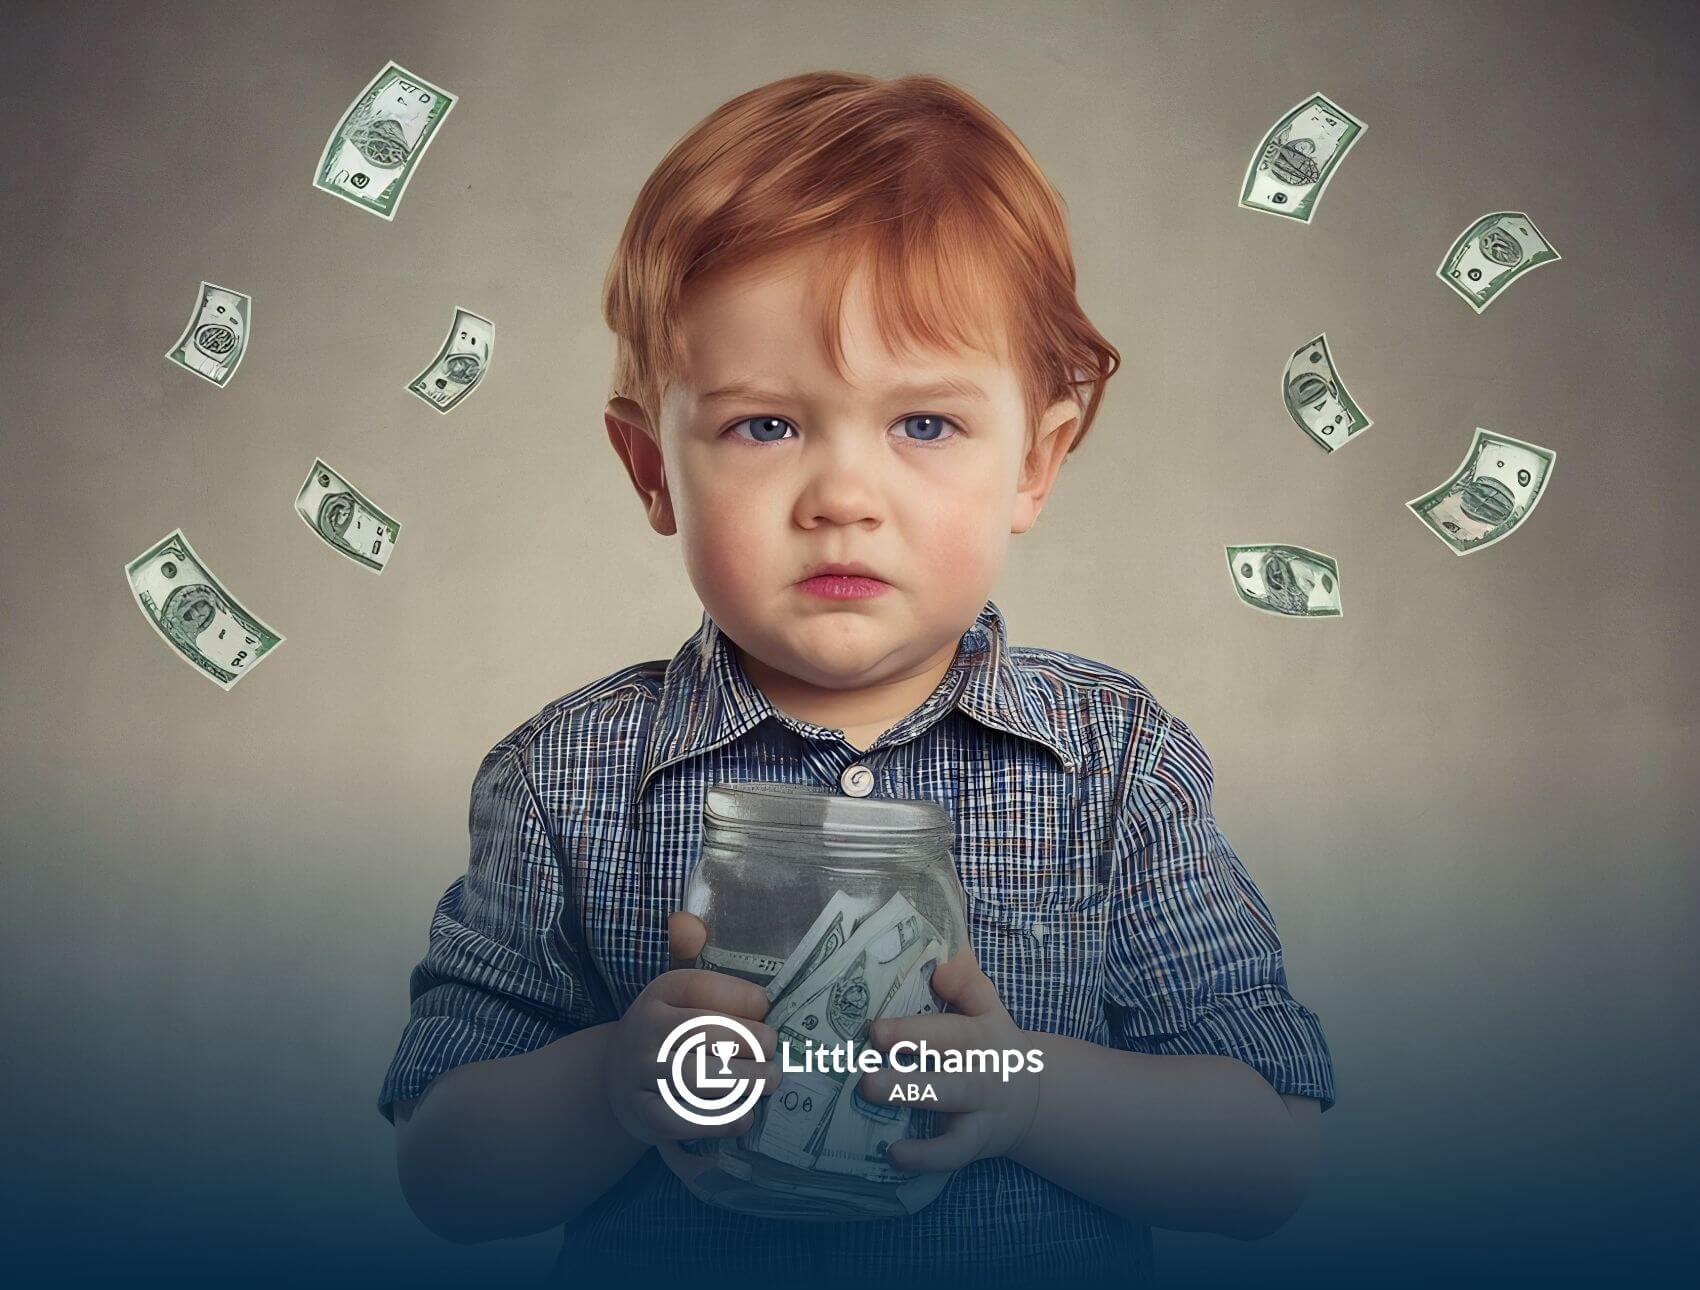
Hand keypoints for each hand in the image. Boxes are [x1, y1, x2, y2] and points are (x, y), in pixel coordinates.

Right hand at [599, 910, 779, 1146]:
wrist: (617, 1080)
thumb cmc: (669, 1031)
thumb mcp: (678, 992)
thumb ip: (691, 954)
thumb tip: (688, 922)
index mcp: (660, 993)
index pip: (705, 988)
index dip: (745, 999)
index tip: (768, 1010)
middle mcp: (646, 1030)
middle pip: (708, 1034)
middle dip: (754, 1044)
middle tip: (776, 1053)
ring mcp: (641, 1074)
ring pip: (701, 1078)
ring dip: (747, 1082)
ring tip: (770, 1081)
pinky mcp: (644, 1115)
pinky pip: (685, 1120)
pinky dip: (721, 1121)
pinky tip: (746, 1116)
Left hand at [858, 940, 1042, 1171]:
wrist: (1031, 1098)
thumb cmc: (991, 1044)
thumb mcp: (988, 1008)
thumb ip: (967, 981)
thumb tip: (948, 956)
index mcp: (979, 1039)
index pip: (947, 1034)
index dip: (911, 1033)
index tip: (874, 1030)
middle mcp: (980, 1076)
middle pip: (948, 1082)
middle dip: (908, 1081)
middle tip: (866, 1078)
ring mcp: (978, 1112)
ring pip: (948, 1116)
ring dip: (912, 1112)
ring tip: (872, 1106)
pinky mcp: (973, 1143)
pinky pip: (951, 1154)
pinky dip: (925, 1157)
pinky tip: (893, 1153)